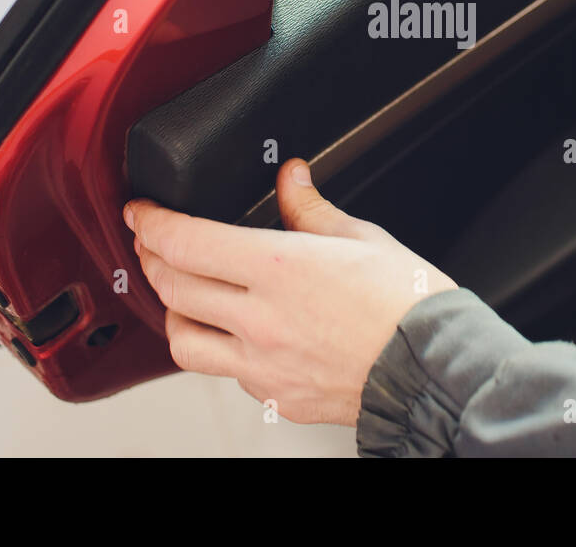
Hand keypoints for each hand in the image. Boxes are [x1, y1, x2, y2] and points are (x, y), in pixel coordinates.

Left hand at [124, 159, 456, 425]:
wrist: (434, 370)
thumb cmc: (410, 305)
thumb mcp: (362, 238)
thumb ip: (312, 209)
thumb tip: (291, 179)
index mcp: (279, 268)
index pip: (186, 241)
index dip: (150, 222)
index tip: (141, 212)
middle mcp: (261, 319)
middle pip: (171, 287)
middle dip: (150, 257)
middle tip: (151, 242)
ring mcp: (263, 364)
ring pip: (181, 340)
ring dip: (170, 310)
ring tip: (179, 292)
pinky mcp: (275, 396)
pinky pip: (225, 372)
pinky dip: (218, 347)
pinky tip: (232, 332)